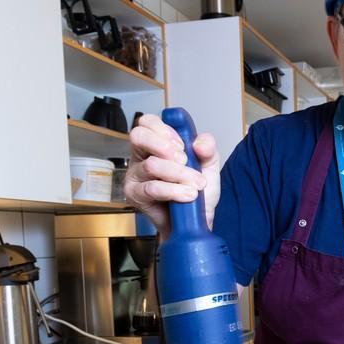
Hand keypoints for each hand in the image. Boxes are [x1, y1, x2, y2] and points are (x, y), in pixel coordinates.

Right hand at [123, 114, 220, 236]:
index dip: (165, 129)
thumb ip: (208, 149)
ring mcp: (135, 175)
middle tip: (185, 160)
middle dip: (165, 146)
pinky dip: (175, 191)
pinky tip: (188, 195)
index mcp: (154, 143)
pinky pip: (153, 188)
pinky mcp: (135, 195)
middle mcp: (141, 156)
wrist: (195, 221)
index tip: (183, 145)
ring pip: (152, 165)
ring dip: (179, 174)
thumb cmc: (196, 191)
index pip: (147, 122)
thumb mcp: (209, 166)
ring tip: (196, 184)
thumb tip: (199, 142)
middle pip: (139, 136)